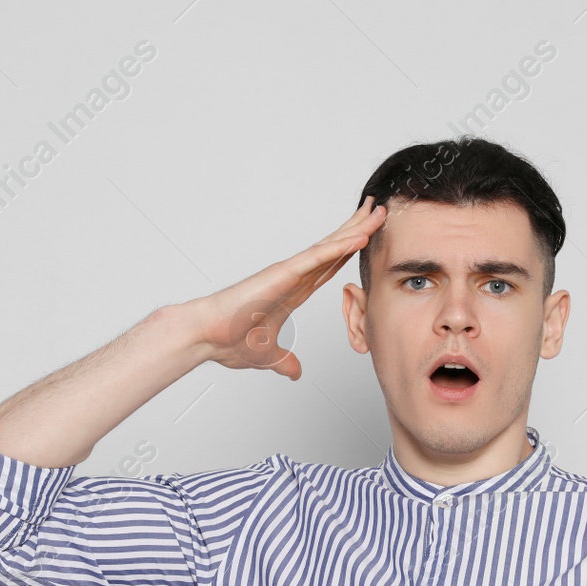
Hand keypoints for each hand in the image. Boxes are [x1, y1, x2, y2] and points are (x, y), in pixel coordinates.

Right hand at [175, 196, 386, 380]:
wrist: (206, 336)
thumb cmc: (228, 341)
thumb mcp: (269, 357)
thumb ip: (286, 361)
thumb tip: (295, 373)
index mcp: (293, 290)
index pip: (329, 266)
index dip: (349, 250)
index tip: (367, 237)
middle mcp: (294, 276)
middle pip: (334, 248)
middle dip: (358, 228)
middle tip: (380, 211)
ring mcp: (289, 272)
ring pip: (330, 247)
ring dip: (355, 229)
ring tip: (378, 213)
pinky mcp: (282, 274)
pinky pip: (317, 258)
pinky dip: (339, 248)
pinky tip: (358, 237)